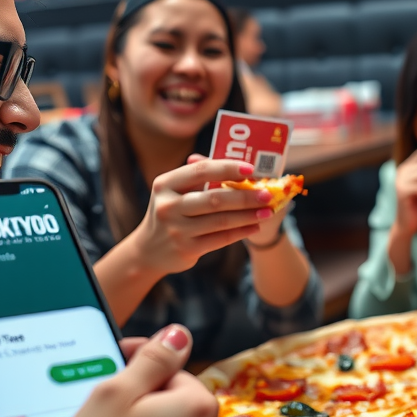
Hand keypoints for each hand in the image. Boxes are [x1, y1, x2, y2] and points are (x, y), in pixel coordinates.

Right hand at [135, 157, 274, 277]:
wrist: (149, 249)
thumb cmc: (171, 212)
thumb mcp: (174, 191)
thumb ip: (199, 176)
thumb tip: (240, 166)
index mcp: (165, 184)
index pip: (201, 171)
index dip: (228, 168)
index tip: (251, 168)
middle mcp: (168, 206)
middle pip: (214, 198)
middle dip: (245, 196)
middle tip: (267, 194)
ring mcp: (176, 229)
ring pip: (221, 220)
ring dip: (248, 215)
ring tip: (267, 211)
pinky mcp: (186, 249)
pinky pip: (220, 239)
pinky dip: (241, 232)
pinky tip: (254, 226)